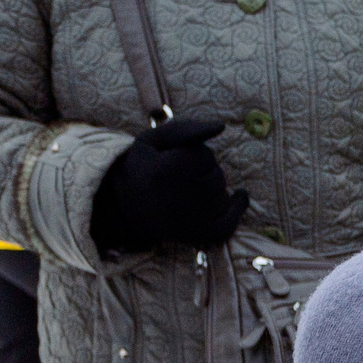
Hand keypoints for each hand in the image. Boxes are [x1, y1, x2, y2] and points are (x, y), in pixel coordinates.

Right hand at [91, 118, 248, 254]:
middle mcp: (181, 198)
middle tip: (180, 179)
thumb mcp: (153, 141)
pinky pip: (232, 220)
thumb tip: (221, 126)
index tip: (174, 161)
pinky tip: (237, 196)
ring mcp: (193, 221)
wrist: (124, 208)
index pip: (205, 155)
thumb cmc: (142, 168)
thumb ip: (185, 129)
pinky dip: (237, 207)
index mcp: (166, 172)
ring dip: (213, 189)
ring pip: (223, 194)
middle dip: (204, 172)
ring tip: (188, 192)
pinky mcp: (202, 236)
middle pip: (216, 175)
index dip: (193, 155)